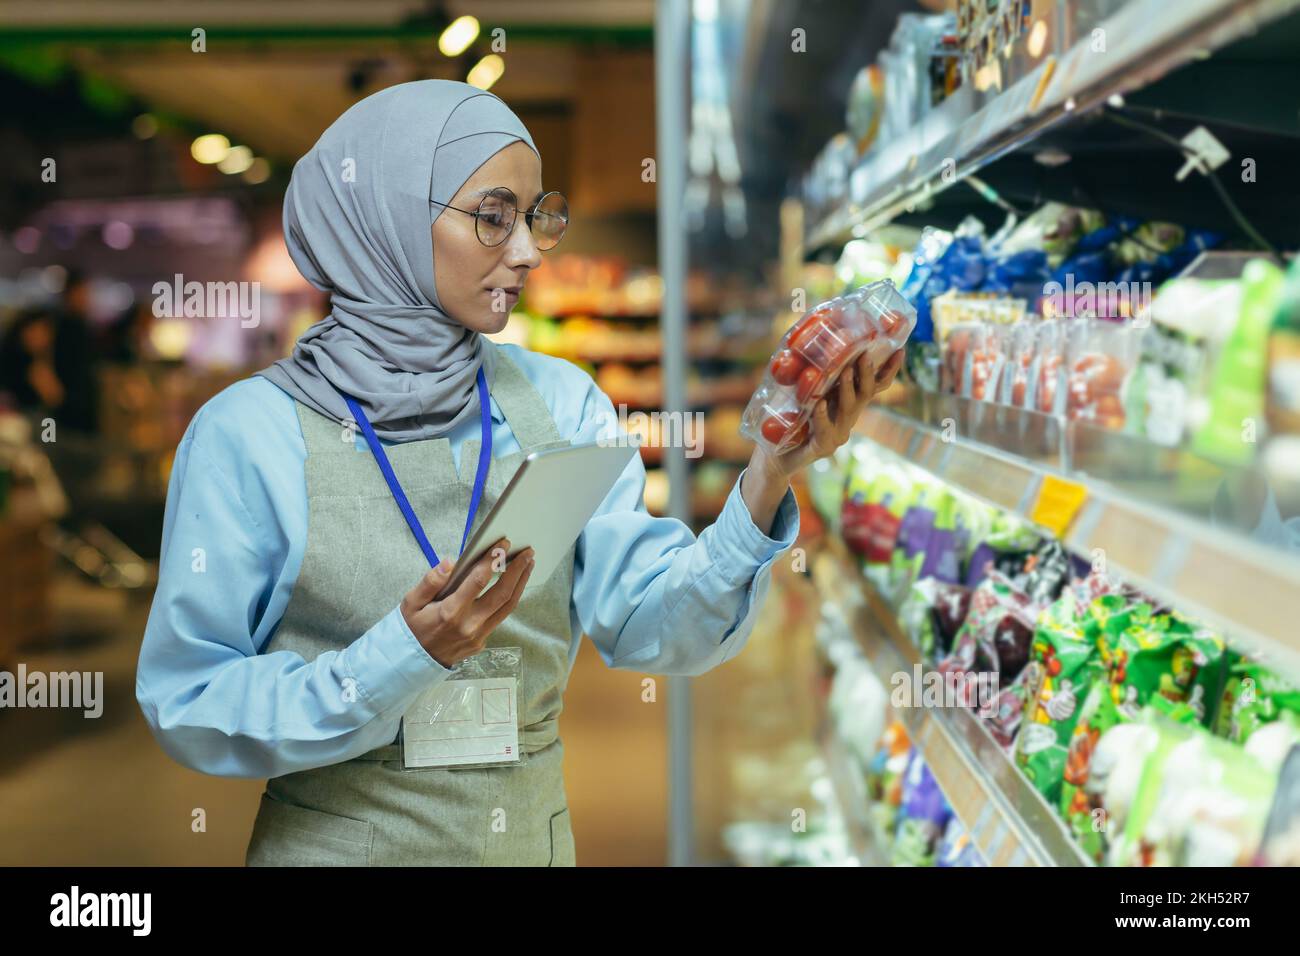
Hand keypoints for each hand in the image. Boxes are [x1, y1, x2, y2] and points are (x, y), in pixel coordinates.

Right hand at [400, 537, 534, 668]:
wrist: (412, 662)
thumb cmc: (412, 627)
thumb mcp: (411, 602)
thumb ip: (430, 581)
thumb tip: (449, 562)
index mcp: (450, 612)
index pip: (478, 581)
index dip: (492, 561)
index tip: (503, 544)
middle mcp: (469, 625)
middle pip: (502, 594)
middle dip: (517, 570)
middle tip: (527, 552)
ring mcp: (478, 636)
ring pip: (507, 607)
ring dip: (520, 583)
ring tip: (528, 564)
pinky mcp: (482, 642)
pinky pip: (500, 617)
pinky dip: (509, 598)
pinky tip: (513, 585)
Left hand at [759, 348, 903, 480]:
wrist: (776, 456)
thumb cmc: (791, 420)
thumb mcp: (807, 392)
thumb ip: (815, 375)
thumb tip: (815, 340)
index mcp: (848, 404)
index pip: (875, 386)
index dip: (889, 370)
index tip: (899, 350)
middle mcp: (848, 418)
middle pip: (866, 394)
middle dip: (867, 373)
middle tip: (865, 354)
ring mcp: (838, 434)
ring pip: (848, 409)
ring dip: (847, 388)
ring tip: (845, 371)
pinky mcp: (823, 446)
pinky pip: (825, 429)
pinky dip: (823, 415)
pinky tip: (820, 404)